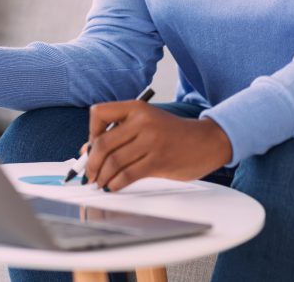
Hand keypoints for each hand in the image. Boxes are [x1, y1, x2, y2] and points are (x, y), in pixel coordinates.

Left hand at [83, 101, 232, 190]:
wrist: (207, 141)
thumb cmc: (172, 133)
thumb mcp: (145, 124)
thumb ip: (118, 133)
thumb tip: (87, 151)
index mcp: (136, 108)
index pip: (99, 114)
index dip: (90, 132)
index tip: (92, 147)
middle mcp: (142, 122)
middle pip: (103, 143)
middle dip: (91, 163)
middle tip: (88, 174)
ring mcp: (151, 141)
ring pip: (114, 161)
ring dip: (102, 176)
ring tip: (100, 182)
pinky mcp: (158, 161)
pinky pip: (128, 174)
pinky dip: (115, 183)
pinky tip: (113, 186)